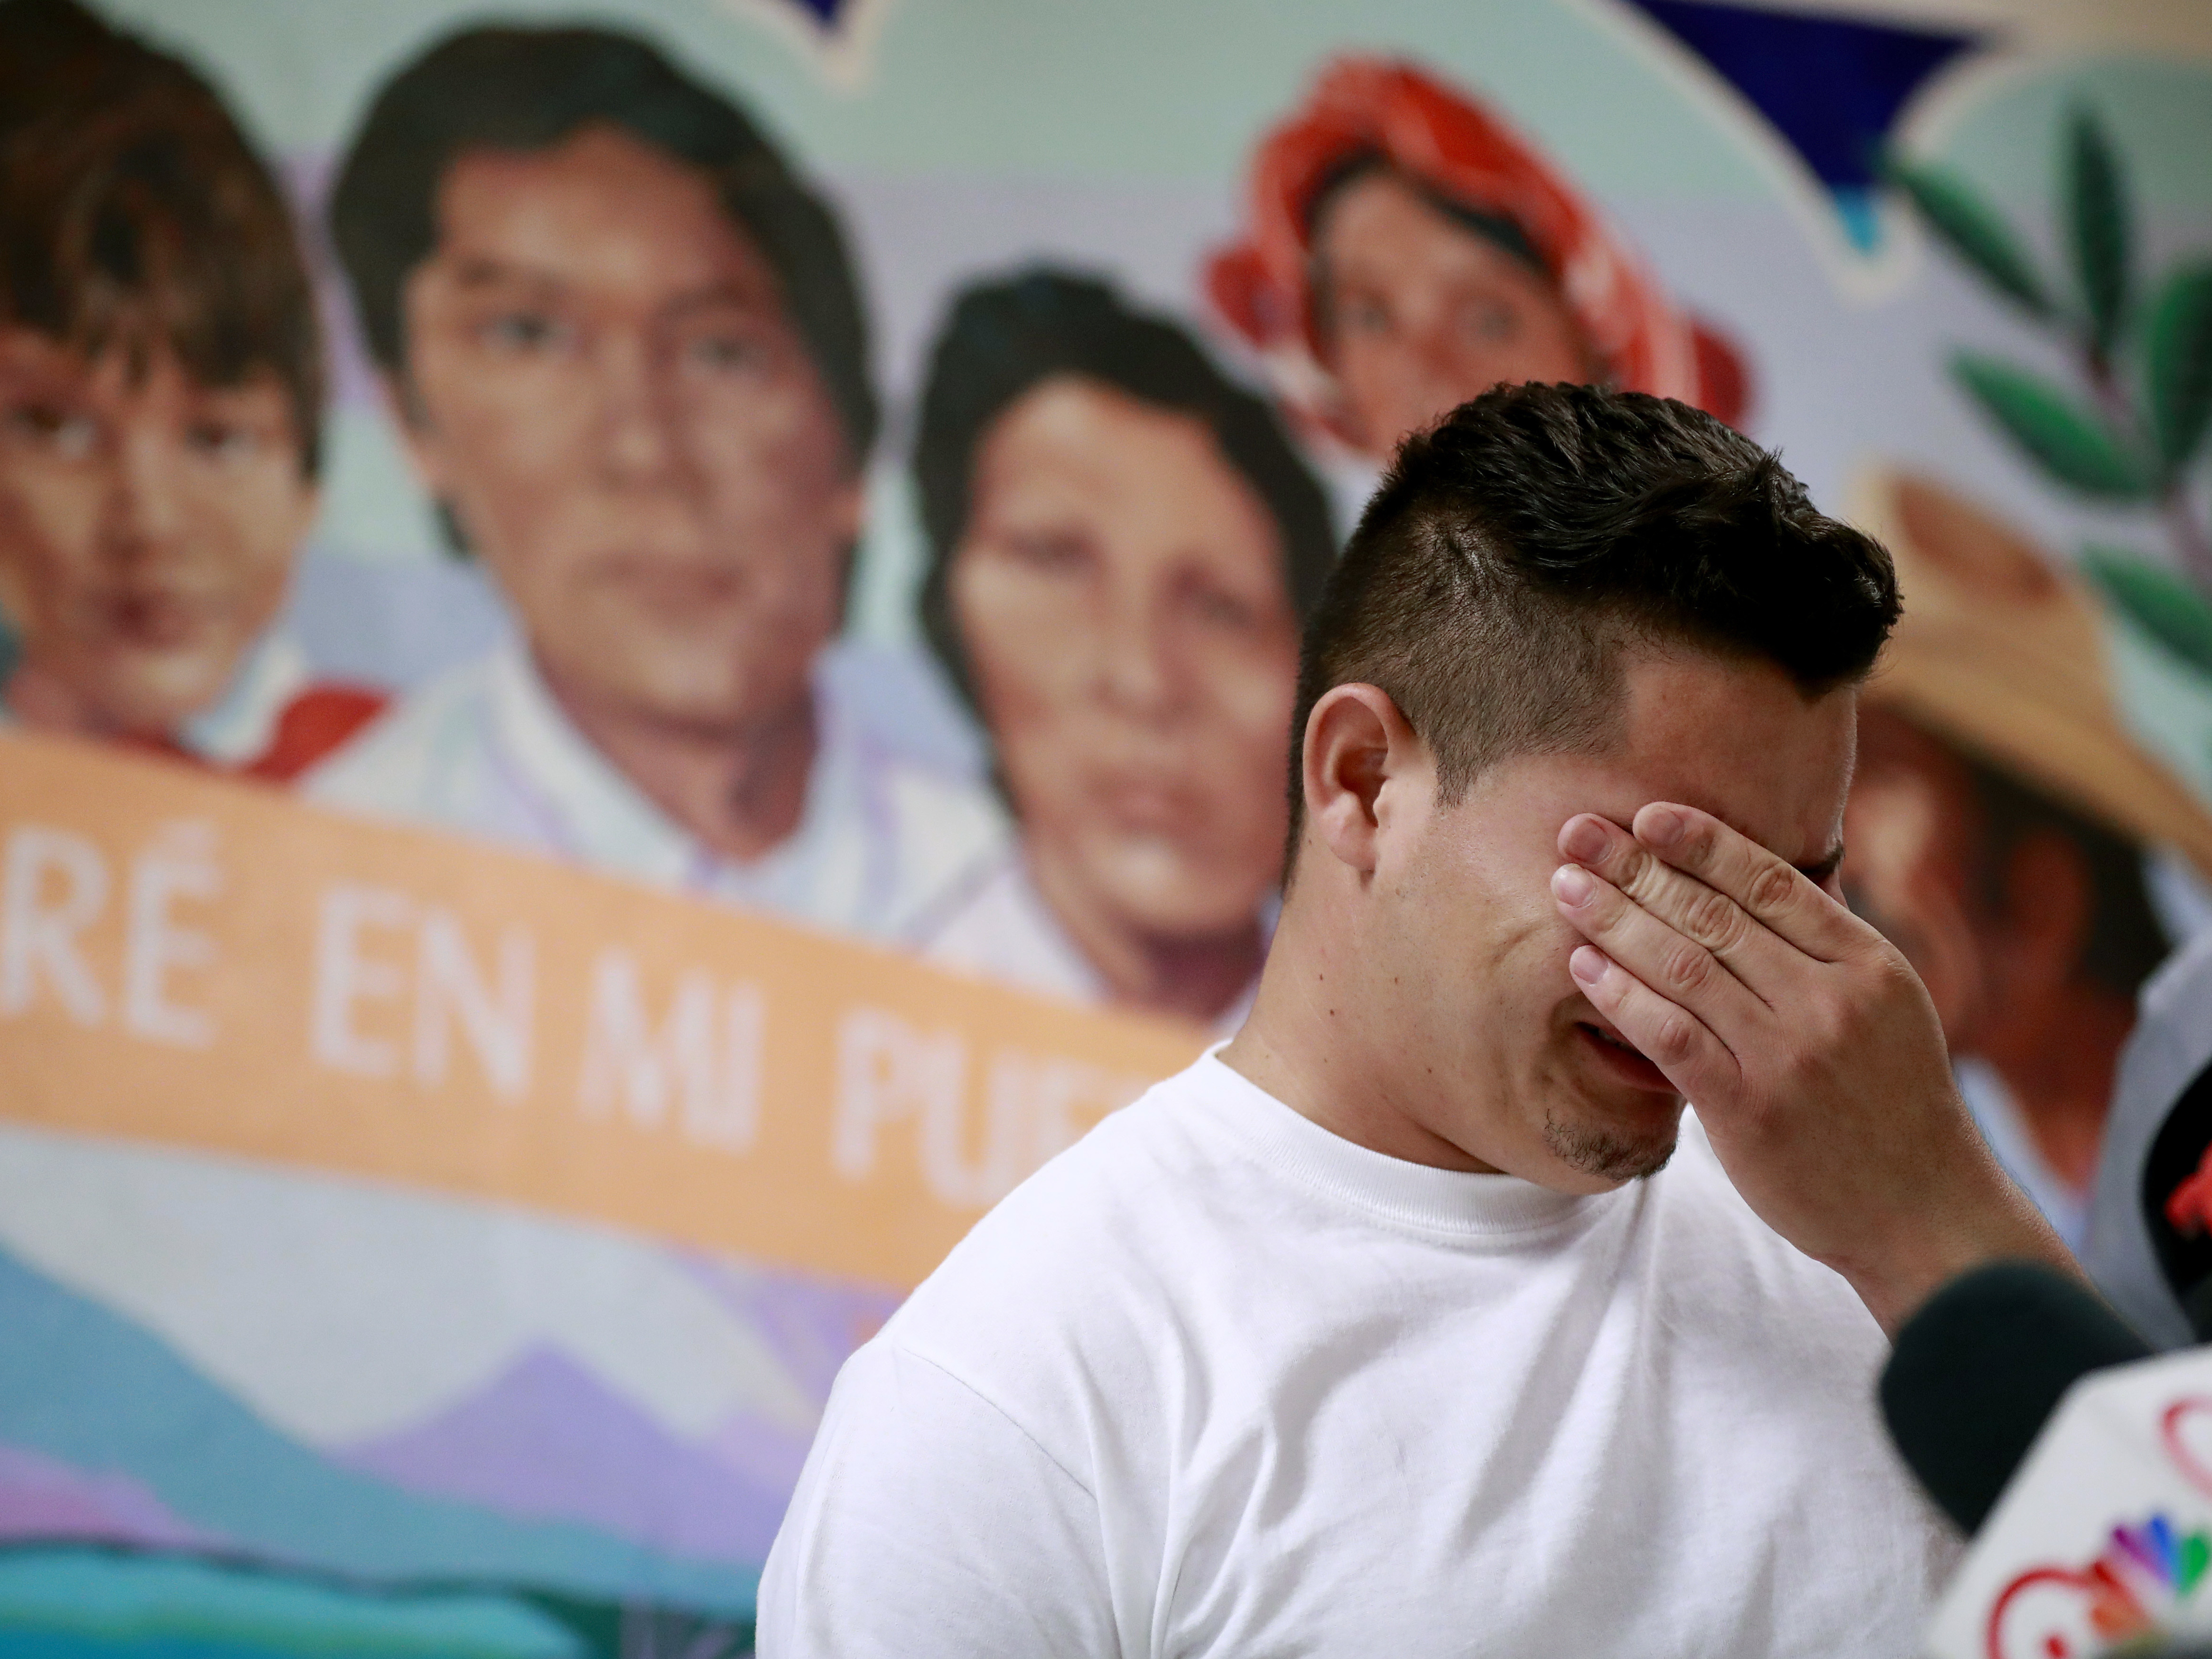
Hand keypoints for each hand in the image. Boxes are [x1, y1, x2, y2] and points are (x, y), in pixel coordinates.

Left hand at [1550, 801, 2071, 1334]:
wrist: (1925, 1213)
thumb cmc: (1892, 1103)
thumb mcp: (1887, 1009)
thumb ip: (1824, 951)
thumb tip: (1755, 884)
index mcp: (1867, 964)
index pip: (1771, 882)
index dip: (1702, 842)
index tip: (1645, 814)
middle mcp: (1830, 999)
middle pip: (1716, 913)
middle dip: (1637, 866)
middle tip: (1576, 833)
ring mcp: (1790, 1054)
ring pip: (1685, 965)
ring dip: (1615, 920)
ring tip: (1565, 887)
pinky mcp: (1750, 1109)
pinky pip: (1672, 1036)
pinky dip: (1622, 995)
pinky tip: (1583, 967)